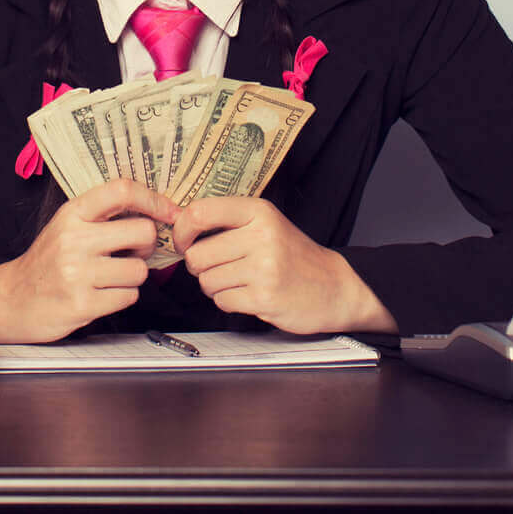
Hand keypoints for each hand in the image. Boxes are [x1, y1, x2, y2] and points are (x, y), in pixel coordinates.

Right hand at [0, 179, 177, 343]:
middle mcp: (74, 239)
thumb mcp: (67, 227)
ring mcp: (77, 272)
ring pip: (139, 270)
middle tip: (131, 253)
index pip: (121, 191)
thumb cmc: (48, 262)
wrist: (12, 300)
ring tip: (109, 277)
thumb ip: (102, 216)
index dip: (153, 200)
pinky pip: (129, 296)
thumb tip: (155, 213)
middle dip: (145, 246)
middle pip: (142, 232)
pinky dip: (122, 297)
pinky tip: (101, 294)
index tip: (170, 212)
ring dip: (132, 277)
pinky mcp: (82, 303)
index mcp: (72, 214)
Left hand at [173, 197, 395, 334]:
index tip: (183, 241)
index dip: (181, 230)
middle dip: (200, 267)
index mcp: (259, 211)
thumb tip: (178, 225)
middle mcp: (261, 235)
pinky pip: (222, 301)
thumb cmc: (294, 255)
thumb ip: (228, 221)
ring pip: (206, 281)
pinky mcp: (264, 297)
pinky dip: (228, 302)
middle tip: (219, 267)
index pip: (200, 212)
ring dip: (215, 286)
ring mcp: (264, 268)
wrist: (334, 287)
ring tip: (239, 281)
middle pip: (197, 255)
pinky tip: (248, 295)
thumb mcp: (267, 224)